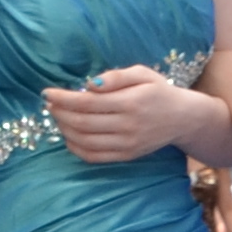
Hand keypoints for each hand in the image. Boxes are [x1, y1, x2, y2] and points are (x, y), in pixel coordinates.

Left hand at [45, 66, 203, 165]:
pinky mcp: (127, 155)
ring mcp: (127, 144)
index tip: (47, 93)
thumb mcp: (142, 74)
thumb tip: (89, 84)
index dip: (63, 98)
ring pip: (85, 141)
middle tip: (50, 104)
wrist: (183, 118)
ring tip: (58, 117)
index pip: (87, 102)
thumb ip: (116, 76)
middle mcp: (128, 125)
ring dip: (65, 130)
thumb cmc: (159, 91)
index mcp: (131, 102)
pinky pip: (94, 157)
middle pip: (82, 123)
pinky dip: (76, 148)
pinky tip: (70, 137)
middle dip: (60, 114)